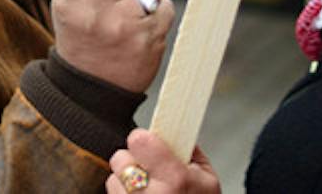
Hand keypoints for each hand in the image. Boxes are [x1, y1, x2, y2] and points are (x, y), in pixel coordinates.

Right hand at [51, 0, 173, 94]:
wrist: (89, 93)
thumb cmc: (82, 37)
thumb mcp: (71, 5)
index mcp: (69, 1)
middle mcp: (95, 14)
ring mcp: (124, 29)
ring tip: (134, 9)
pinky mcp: (149, 41)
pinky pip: (166, 7)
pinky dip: (160, 12)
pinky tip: (144, 28)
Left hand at [105, 131, 219, 193]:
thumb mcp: (209, 182)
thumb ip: (192, 153)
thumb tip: (177, 133)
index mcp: (175, 180)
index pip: (139, 140)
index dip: (143, 140)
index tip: (148, 144)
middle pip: (120, 158)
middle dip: (132, 161)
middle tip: (146, 170)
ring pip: (112, 180)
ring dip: (125, 183)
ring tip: (144, 191)